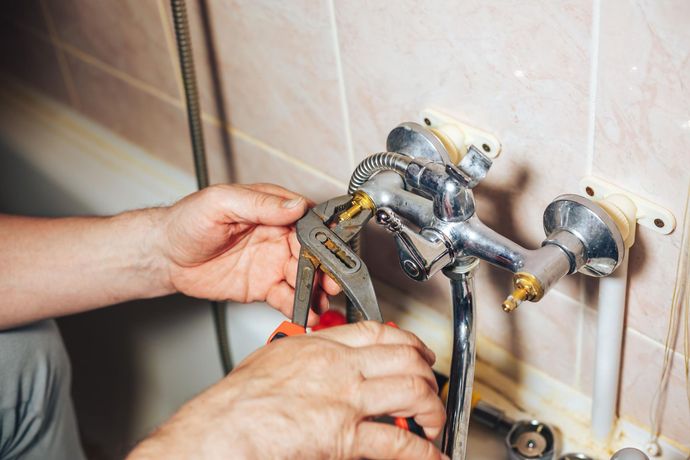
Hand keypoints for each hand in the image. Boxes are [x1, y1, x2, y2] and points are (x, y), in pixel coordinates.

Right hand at [128, 322, 446, 459]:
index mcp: (320, 346)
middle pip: (404, 358)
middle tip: (430, 386)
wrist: (219, 434)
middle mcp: (339, 368)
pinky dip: (421, 450)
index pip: (378, 332)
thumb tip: (318, 357)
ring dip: (432, 409)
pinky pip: (397, 441)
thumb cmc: (235, 404)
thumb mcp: (272, 361)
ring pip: (411, 392)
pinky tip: (427, 455)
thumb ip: (303, 355)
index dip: (408, 340)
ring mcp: (345, 401)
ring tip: (434, 421)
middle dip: (427, 374)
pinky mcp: (344, 437)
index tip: (416, 350)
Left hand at [160, 183, 339, 321]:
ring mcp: (272, 263)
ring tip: (319, 305)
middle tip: (331, 284)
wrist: (165, 256)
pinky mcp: (263, 286)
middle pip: (313, 254)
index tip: (333, 251)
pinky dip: (298, 307)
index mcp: (272, 211)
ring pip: (304, 278)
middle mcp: (277, 237)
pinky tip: (304, 314)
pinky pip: (287, 297)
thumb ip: (260, 204)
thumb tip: (294, 205)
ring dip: (315, 291)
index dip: (324, 237)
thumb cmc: (187, 222)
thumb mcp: (221, 203)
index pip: (308, 222)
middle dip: (325, 270)